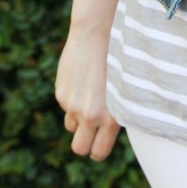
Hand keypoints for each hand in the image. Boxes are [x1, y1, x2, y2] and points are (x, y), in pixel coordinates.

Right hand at [55, 23, 120, 160]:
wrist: (97, 34)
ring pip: (71, 125)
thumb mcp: (125, 91)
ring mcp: (73, 106)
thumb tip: (110, 131)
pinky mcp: (61, 94)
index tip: (100, 144)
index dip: (98, 151)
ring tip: (91, 96)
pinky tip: (83, 79)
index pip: (98, 152)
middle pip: (79, 148)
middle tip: (92, 129)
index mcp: (111, 118)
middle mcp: (90, 115)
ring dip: (78, 118)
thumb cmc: (120, 60)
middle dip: (84, 142)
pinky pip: (66, 106)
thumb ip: (117, 113)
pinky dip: (72, 98)